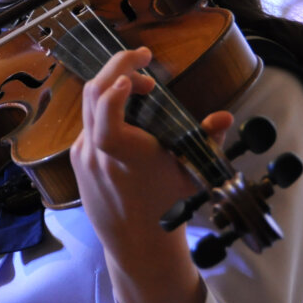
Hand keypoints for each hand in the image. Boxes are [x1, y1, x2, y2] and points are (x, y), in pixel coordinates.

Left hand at [71, 46, 231, 302]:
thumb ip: (206, 141)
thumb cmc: (165, 207)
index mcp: (121, 151)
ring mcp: (82, 155)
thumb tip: (225, 116)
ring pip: (88, 107)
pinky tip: (128, 114)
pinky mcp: (77, 161)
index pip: (105, 105)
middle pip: (92, 93)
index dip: (117, 79)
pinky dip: (106, 109)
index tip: (138, 72)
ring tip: (142, 87)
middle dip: (117, 68)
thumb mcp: (189, 173)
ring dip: (113, 88)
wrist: (137, 243)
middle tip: (142, 59)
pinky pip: (88, 124)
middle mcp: (95, 150)